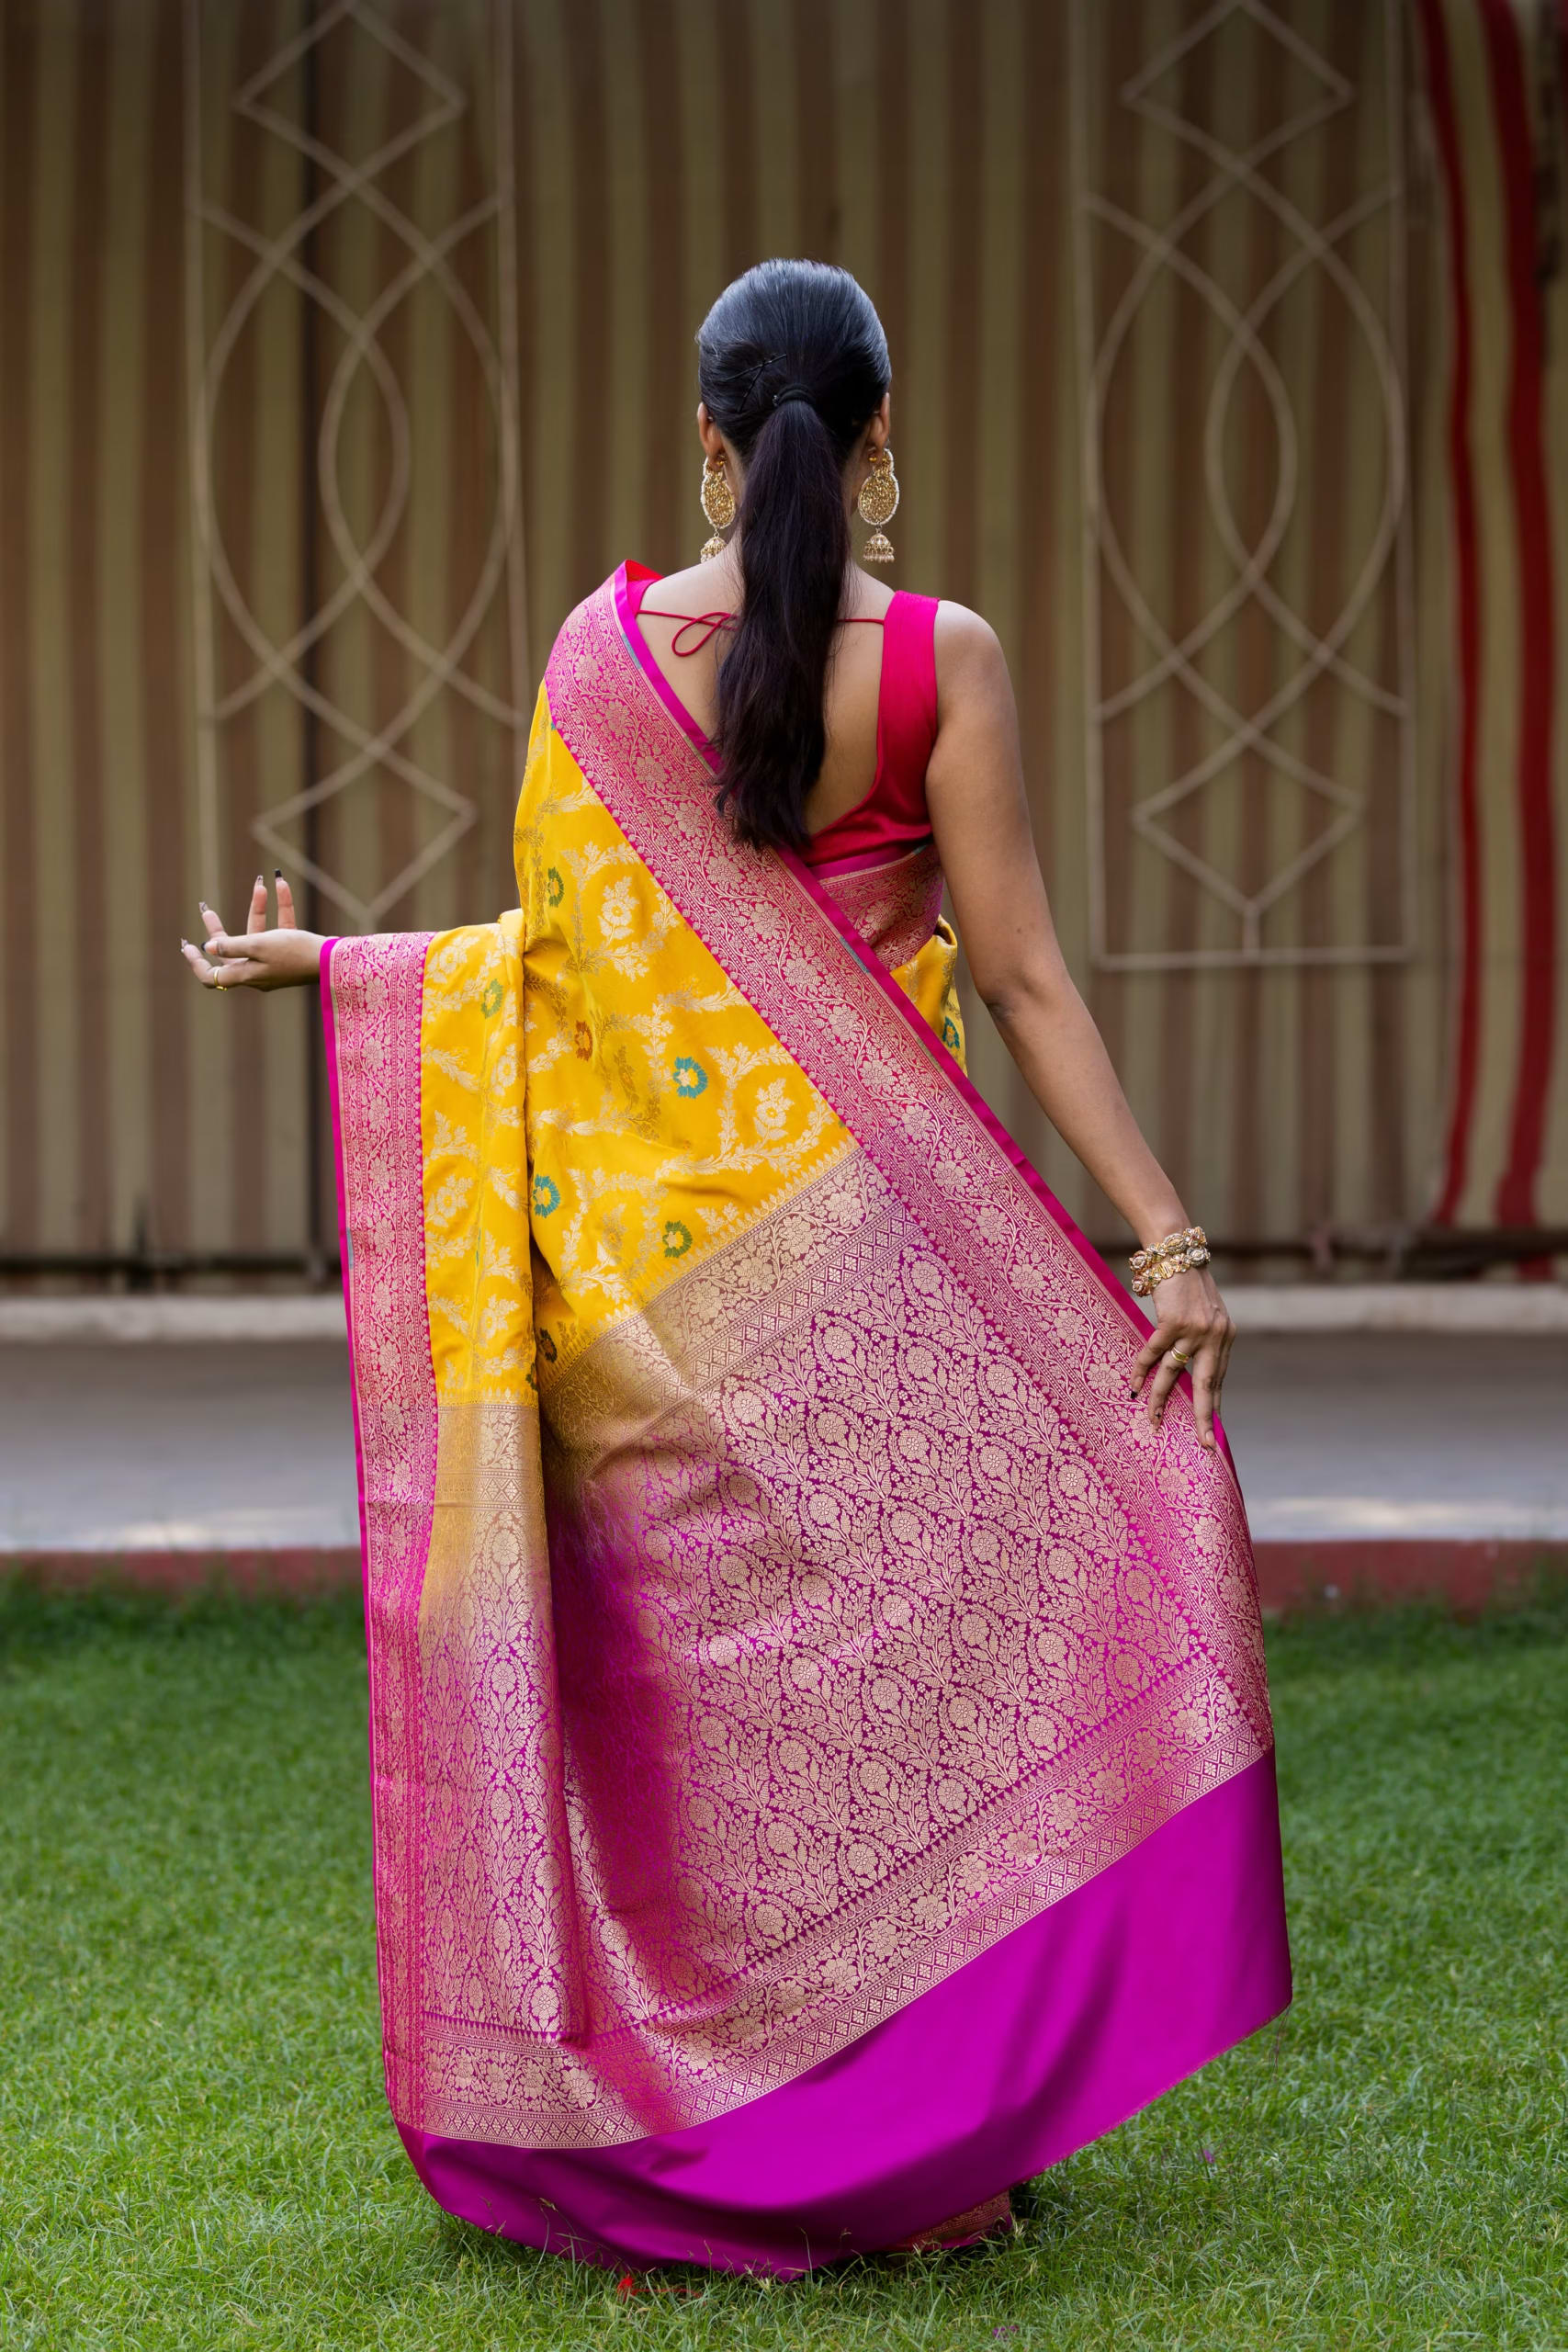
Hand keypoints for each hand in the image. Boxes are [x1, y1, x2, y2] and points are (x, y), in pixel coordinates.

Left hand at [180, 872, 324, 992]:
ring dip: (256, 909)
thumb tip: (209, 948)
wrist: (333, 960)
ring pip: (257, 935)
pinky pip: (280, 929)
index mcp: (248, 974)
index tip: (188, 946)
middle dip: (220, 928)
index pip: (214, 977)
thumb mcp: (259, 946)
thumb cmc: (295, 953)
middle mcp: (259, 971)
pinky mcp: (291, 951)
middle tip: (206, 910)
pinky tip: (281, 885)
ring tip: (258, 885)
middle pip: (231, 951)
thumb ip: (233, 946)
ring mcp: (275, 962)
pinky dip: (280, 909)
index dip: (198, 964)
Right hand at [1129, 1266, 1234, 1450]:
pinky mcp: (1173, 1323)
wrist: (1177, 1253)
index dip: (1215, 1404)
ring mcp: (1195, 1329)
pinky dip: (1141, 1370)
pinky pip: (1154, 1354)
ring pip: (1174, 1373)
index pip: (1219, 1378)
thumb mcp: (1204, 1313)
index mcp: (1225, 1336)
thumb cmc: (1186, 1283)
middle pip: (1207, 1384)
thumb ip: (1202, 1339)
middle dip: (1205, 1416)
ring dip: (1160, 1398)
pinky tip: (1133, 1384)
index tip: (1213, 1431)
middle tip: (1204, 1442)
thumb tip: (1189, 1369)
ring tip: (1153, 1420)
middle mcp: (1215, 1336)